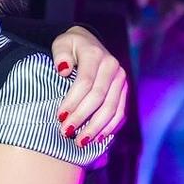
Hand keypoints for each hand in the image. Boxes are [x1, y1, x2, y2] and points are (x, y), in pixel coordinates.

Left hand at [51, 26, 126, 146]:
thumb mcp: (61, 43)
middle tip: (66, 133)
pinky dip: (110, 127)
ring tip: (81, 142)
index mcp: (95, 55)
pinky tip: (98, 138)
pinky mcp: (124, 90)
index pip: (85, 83)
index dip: (73, 102)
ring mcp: (121, 79)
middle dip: (83, 118)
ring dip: (97, 127)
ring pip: (112, 108)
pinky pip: (120, 112)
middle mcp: (112, 67)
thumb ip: (60, 55)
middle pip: (99, 98)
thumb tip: (64, 70)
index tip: (60, 117)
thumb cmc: (70, 46)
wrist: (88, 41)